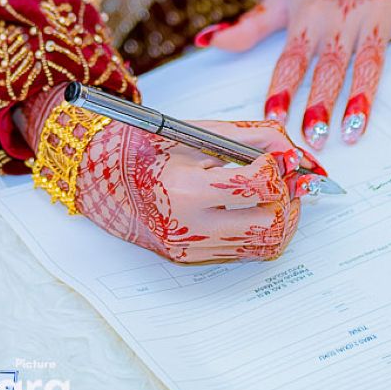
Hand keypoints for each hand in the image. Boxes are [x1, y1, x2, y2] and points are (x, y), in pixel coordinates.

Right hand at [43, 90, 315, 264]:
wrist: (99, 180)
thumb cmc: (144, 148)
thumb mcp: (194, 130)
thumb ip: (248, 137)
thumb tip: (291, 150)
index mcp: (186, 188)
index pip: (256, 187)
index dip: (277, 168)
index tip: (276, 155)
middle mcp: (190, 227)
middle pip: (270, 225)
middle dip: (290, 198)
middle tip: (289, 176)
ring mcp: (191, 248)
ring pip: (265, 245)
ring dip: (283, 217)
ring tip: (278, 191)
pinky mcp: (192, 259)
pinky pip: (245, 252)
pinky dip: (262, 231)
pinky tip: (259, 207)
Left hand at [201, 0, 390, 147]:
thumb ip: (248, 26)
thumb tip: (205, 42)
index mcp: (309, 17)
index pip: (292, 58)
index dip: (282, 88)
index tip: (274, 118)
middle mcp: (341, 17)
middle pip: (330, 65)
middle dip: (322, 102)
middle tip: (315, 138)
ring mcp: (376, 12)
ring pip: (370, 57)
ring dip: (363, 93)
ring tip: (355, 130)